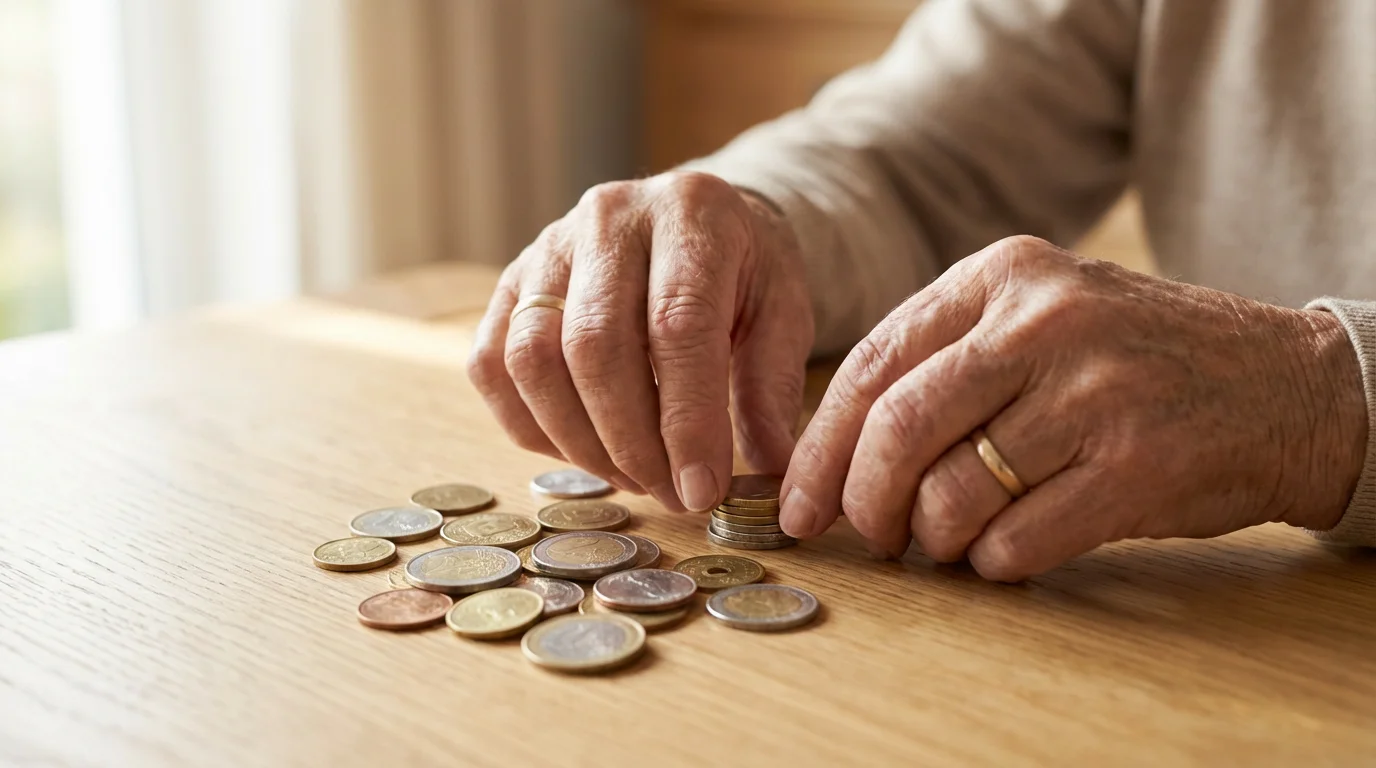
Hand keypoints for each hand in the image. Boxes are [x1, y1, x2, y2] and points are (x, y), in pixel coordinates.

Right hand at [468, 172, 813, 511]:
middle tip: (670, 495)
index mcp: (691, 213)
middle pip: (594, 345)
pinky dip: (530, 425)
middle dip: (630, 442)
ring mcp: (548, 246)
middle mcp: (609, 218)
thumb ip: (772, 386)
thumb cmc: (744, 271)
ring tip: (632, 478)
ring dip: (578, 441)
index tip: (702, 489)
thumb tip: (769, 471)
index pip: (677, 325)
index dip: (686, 420)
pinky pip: (492, 365)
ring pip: (532, 358)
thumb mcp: (784, 311)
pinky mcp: (510, 282)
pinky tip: (581, 451)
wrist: (695, 219)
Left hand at [778, 236, 1366, 579]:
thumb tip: (835, 453)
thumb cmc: (1138, 361)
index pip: (873, 363)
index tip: (799, 501)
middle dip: (862, 501)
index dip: (820, 445)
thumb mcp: (1042, 316)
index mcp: (1004, 276)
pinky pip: (1016, 541)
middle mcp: (1045, 322)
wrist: (1290, 385)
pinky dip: (994, 563)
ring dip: (934, 539)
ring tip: (950, 541)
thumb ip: (946, 360)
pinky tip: (1009, 551)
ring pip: (952, 493)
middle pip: (897, 427)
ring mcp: (1095, 391)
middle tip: (867, 536)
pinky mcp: (1137, 464)